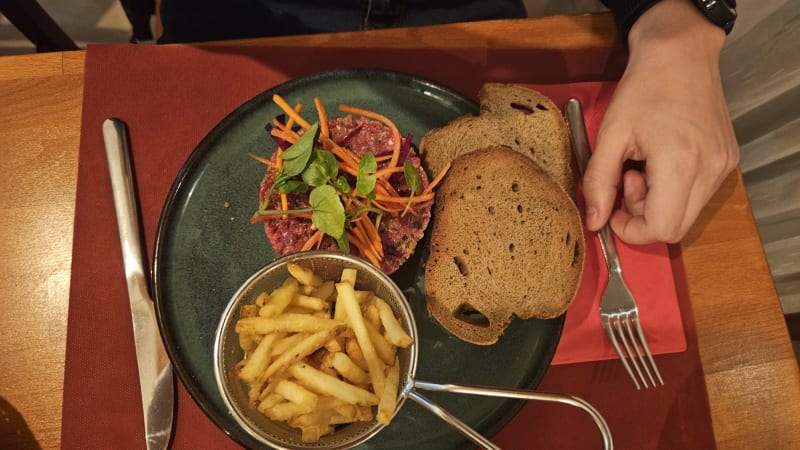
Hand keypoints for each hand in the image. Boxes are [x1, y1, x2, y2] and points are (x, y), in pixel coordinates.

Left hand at [582, 0, 738, 243]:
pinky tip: (662, 160)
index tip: (614, 208)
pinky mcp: (727, 160)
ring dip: (658, 202)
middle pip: (675, 228)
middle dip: (643, 215)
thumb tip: (594, 223)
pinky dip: (674, 189)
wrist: (680, 54)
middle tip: (628, 179)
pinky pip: (698, 195)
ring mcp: (723, 166)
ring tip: (643, 166)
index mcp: (681, 163)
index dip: (632, 229)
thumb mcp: (610, 135)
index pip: (662, 229)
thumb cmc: (643, 89)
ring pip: (687, 214)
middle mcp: (710, 170)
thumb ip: (598, 182)